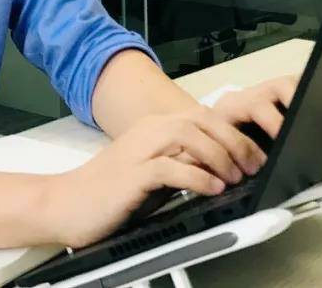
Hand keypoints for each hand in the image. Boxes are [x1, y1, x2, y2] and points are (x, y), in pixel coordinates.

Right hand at [42, 76, 296, 248]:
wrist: (67, 203)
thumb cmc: (112, 191)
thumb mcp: (155, 171)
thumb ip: (183, 161)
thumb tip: (224, 166)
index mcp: (155, 127)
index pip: (204, 117)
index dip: (234, 133)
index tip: (255, 154)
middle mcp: (149, 131)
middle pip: (202, 121)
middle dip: (235, 142)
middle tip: (255, 165)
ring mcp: (140, 150)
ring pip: (190, 136)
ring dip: (220, 156)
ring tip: (237, 177)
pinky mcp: (132, 173)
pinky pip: (171, 167)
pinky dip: (197, 176)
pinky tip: (212, 188)